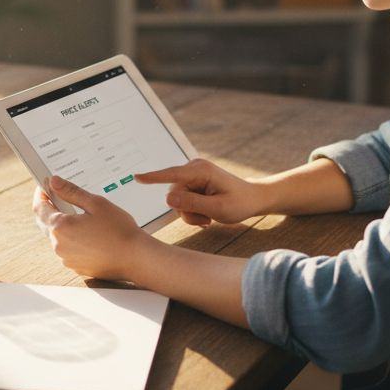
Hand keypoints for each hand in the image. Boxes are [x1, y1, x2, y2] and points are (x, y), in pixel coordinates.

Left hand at [33, 176, 145, 280]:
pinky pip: (68, 249)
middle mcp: (59, 245)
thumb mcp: (96, 203)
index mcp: (60, 227)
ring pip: (57, 237)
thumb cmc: (119, 231)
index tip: (46, 187)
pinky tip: (90, 234)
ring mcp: (66, 258)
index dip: (41, 194)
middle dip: (51, 209)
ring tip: (82, 217)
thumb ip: (71, 192)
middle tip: (63, 198)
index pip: (39, 208)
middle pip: (45, 223)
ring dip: (63, 226)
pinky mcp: (76, 267)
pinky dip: (73, 240)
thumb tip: (54, 183)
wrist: (135, 258)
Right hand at [136, 158, 267, 226]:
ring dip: (190, 213)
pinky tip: (206, 214)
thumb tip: (167, 199)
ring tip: (208, 217)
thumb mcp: (218, 208)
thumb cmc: (240, 203)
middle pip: (174, 194)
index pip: (172, 175)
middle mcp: (194, 169)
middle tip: (206, 221)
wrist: (252, 199)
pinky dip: (192, 211)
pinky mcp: (192, 182)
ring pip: (177, 200)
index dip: (153, 178)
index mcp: (201, 171)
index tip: (136, 177)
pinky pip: (182, 200)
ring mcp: (193, 175)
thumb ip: (192, 204)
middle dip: (187, 211)